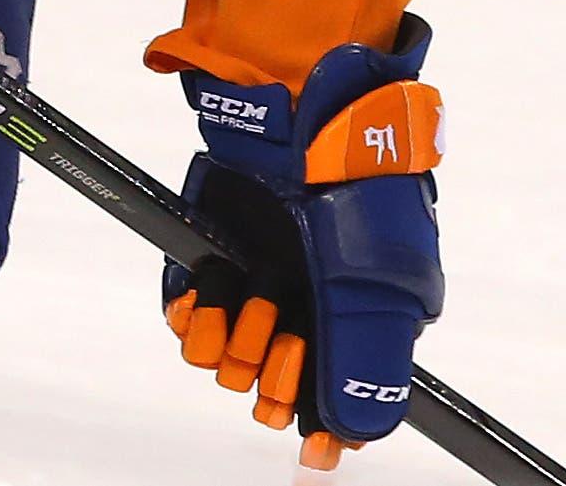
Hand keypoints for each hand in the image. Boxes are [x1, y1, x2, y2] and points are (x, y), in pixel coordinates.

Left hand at [162, 17, 444, 468]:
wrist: (302, 119)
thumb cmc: (355, 192)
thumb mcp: (377, 285)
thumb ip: (368, 365)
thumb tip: (356, 433)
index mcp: (358, 319)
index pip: (336, 400)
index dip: (322, 426)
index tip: (312, 447)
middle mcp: (306, 307)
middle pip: (275, 388)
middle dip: (277, 372)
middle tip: (286, 335)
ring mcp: (258, 281)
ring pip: (227, 359)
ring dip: (235, 338)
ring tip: (254, 300)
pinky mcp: (214, 257)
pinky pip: (188, 315)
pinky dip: (191, 314)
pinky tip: (204, 297)